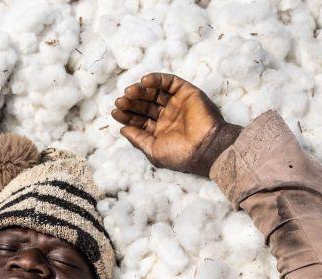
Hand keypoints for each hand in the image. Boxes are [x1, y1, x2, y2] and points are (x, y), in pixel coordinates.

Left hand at [111, 73, 241, 176]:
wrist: (205, 148)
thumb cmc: (180, 155)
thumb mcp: (153, 150)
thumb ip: (138, 139)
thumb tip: (122, 130)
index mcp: (158, 131)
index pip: (138, 119)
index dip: (126, 115)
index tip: (115, 112)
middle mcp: (166, 116)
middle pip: (144, 104)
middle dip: (131, 102)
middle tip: (120, 101)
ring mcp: (176, 104)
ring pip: (154, 92)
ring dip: (140, 90)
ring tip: (129, 92)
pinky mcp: (186, 92)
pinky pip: (169, 82)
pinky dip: (156, 79)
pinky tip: (144, 82)